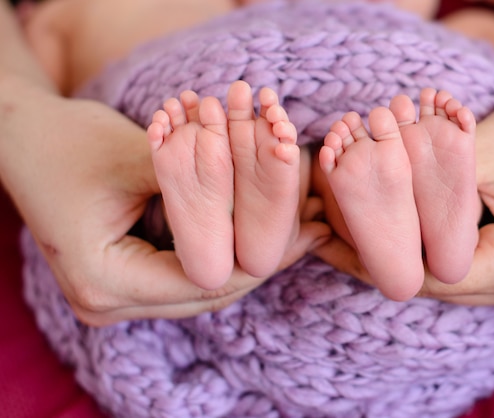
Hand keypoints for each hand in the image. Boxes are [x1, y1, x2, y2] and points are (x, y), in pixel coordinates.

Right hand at [2, 84, 327, 325]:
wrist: (24, 141)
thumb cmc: (72, 141)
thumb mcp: (140, 156)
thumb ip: (203, 184)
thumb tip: (279, 196)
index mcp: (104, 280)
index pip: (204, 280)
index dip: (258, 256)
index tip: (305, 230)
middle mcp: (107, 303)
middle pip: (207, 293)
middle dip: (262, 260)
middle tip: (314, 231)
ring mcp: (114, 299)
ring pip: (202, 289)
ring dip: (247, 257)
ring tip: (301, 231)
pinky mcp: (125, 282)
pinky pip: (187, 275)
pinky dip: (223, 252)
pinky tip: (261, 231)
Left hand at [313, 67, 493, 311]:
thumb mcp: (486, 149)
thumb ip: (426, 186)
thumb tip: (363, 204)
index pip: (428, 276)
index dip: (375, 258)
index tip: (333, 239)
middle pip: (439, 286)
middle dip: (388, 259)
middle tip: (337, 237)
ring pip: (453, 284)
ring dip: (412, 257)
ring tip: (364, 232)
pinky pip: (473, 274)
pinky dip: (439, 252)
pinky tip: (411, 231)